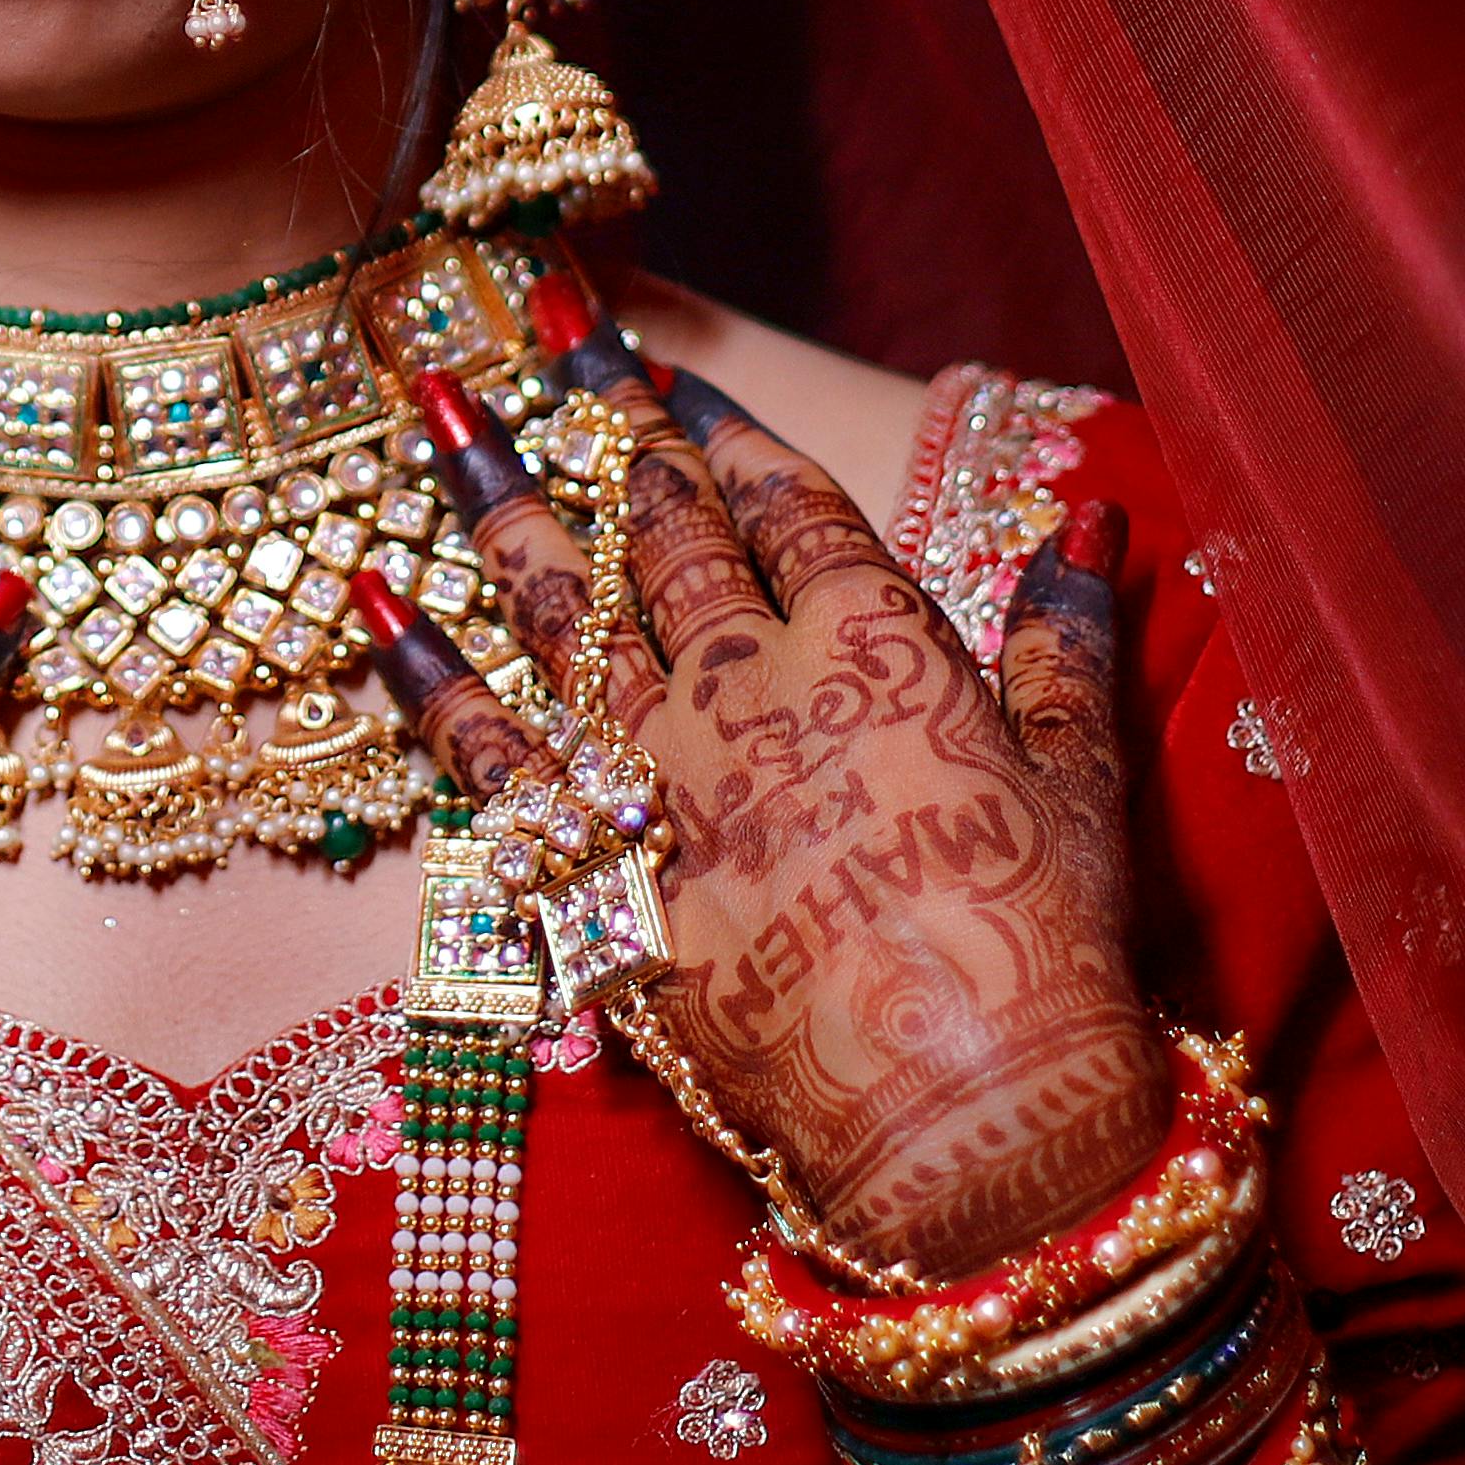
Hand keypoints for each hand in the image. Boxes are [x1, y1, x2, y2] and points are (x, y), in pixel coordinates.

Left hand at [372, 321, 1160, 1275]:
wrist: (963, 1121)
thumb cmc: (1044, 954)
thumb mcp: (1081, 781)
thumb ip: (1072, 638)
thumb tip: (1094, 520)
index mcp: (874, 644)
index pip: (790, 505)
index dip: (734, 439)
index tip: (683, 385)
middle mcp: (749, 684)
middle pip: (665, 533)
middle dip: (610, 429)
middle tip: (557, 343)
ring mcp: (658, 772)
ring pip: (559, 605)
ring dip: (496, 496)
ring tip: (440, 402)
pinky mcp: (594, 867)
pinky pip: (484, 751)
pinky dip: (423, 672)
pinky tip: (371, 596)